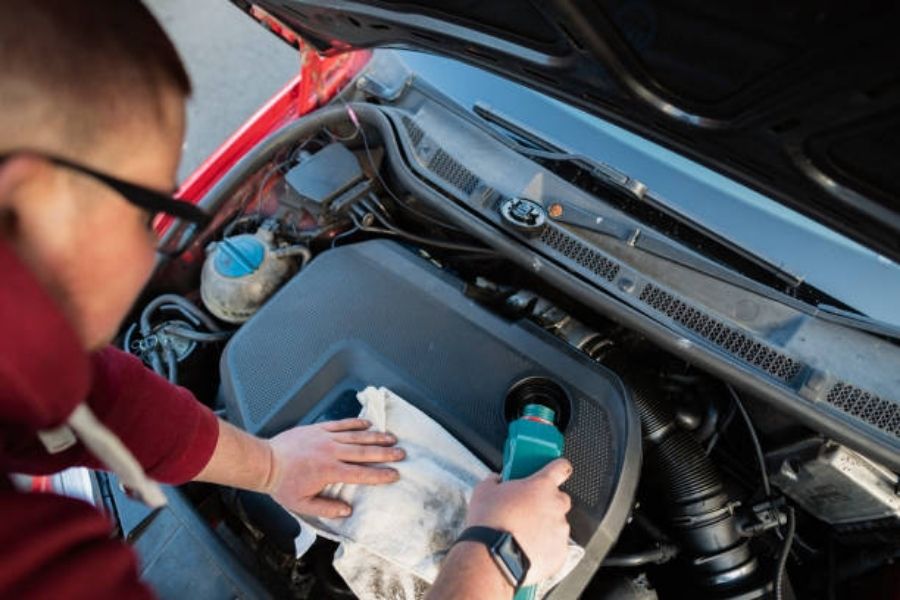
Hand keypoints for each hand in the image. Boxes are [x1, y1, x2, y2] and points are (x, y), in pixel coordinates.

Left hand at [264, 418, 404, 517]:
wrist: (265, 462)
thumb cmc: (283, 486)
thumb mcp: (302, 505)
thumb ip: (326, 509)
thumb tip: (347, 511)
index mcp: (329, 471)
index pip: (361, 473)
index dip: (380, 474)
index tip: (395, 474)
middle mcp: (331, 452)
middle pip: (364, 451)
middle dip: (385, 453)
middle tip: (402, 453)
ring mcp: (325, 437)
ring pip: (356, 436)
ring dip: (376, 436)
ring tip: (392, 437)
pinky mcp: (319, 428)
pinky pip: (341, 424)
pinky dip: (356, 423)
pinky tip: (368, 424)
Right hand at [465, 458, 572, 584]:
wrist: (492, 556)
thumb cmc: (490, 523)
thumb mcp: (483, 491)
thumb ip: (494, 480)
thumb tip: (496, 480)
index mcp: (541, 485)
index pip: (561, 468)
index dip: (558, 468)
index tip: (556, 470)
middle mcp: (555, 505)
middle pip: (560, 499)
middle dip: (547, 503)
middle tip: (528, 510)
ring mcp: (560, 530)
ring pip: (557, 524)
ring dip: (545, 527)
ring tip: (524, 534)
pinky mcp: (560, 552)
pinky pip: (556, 547)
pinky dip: (545, 548)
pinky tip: (528, 549)